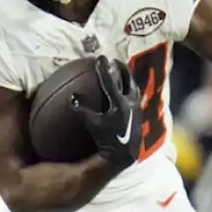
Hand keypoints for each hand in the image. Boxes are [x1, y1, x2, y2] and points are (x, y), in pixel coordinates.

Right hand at [71, 55, 141, 169]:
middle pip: (127, 80)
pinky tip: (127, 91)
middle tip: (115, 61)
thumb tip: (72, 97)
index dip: (104, 68)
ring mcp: (136, 108)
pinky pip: (135, 96)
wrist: (124, 154)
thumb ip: (82, 110)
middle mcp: (130, 102)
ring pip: (134, 87)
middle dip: (121, 69)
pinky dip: (130, 90)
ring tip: (123, 72)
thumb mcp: (93, 124)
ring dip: (128, 78)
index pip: (110, 81)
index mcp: (119, 103)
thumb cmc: (106, 140)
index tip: (100, 58)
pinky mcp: (139, 113)